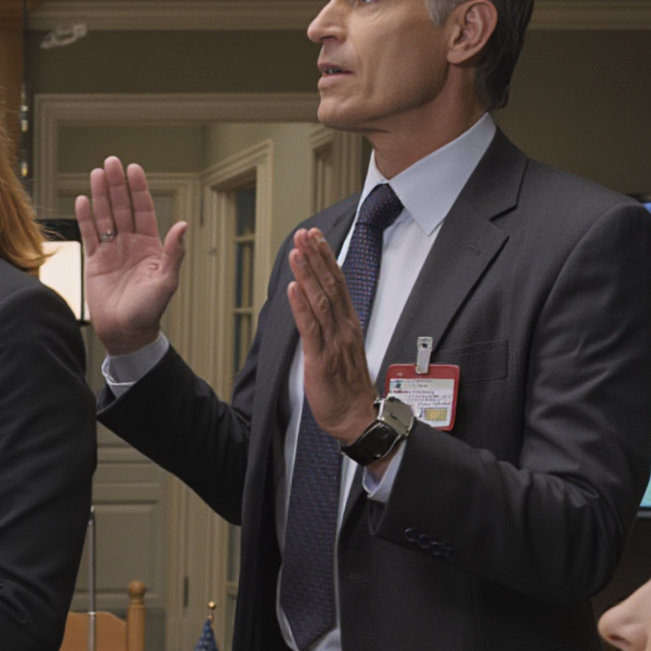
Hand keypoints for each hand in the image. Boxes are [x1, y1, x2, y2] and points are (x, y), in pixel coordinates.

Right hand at [75, 157, 188, 357]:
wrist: (126, 333)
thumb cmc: (149, 311)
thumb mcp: (167, 281)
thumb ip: (174, 253)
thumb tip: (182, 225)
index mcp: (150, 246)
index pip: (143, 210)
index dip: (138, 189)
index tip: (133, 169)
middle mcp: (130, 244)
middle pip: (122, 207)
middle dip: (116, 184)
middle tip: (110, 162)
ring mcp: (111, 252)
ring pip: (104, 216)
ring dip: (100, 195)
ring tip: (95, 174)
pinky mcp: (94, 263)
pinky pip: (88, 235)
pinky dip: (85, 218)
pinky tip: (82, 200)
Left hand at [286, 228, 379, 452]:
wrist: (357, 417)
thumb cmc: (347, 388)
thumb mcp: (340, 350)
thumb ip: (331, 327)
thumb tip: (317, 308)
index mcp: (348, 324)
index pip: (337, 284)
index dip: (326, 259)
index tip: (315, 237)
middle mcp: (343, 328)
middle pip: (330, 285)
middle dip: (317, 257)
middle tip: (305, 233)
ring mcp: (333, 342)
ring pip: (320, 301)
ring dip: (307, 274)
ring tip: (297, 252)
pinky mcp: (321, 359)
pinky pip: (311, 329)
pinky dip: (301, 307)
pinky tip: (293, 289)